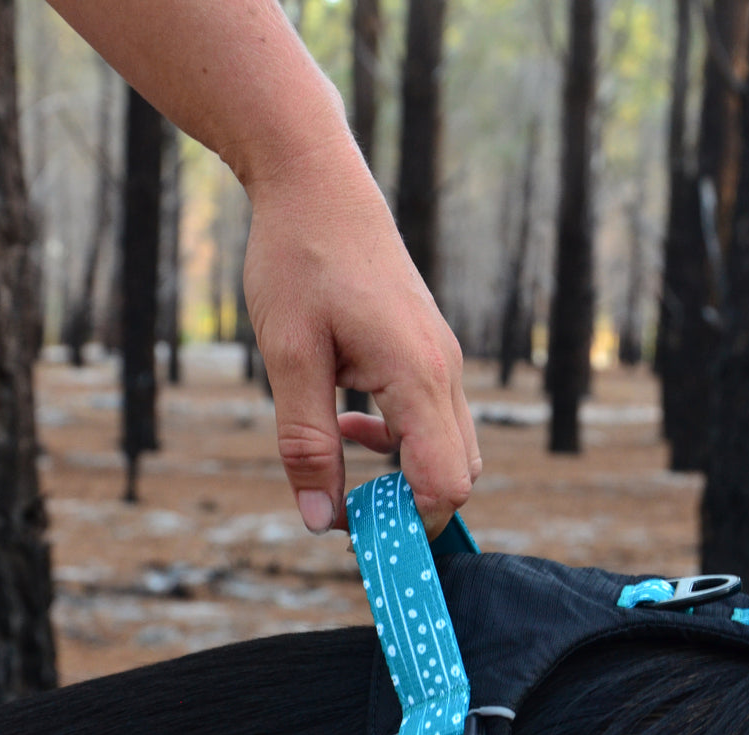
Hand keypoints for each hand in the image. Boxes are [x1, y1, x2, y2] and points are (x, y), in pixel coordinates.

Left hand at [242, 156, 480, 539]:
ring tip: (337, 456)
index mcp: (418, 374)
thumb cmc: (299, 261)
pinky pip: (433, 419)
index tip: (354, 534)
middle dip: (409, 507)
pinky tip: (348, 423)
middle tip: (346, 508)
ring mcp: (443, 359)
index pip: (445, 484)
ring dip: (402, 472)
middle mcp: (446, 371)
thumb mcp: (289, 359)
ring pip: (449, 449)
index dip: (406, 525)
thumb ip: (306, 444)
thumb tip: (321, 522)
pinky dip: (399, 441)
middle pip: (459, 475)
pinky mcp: (430, 351)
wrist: (317, 186)